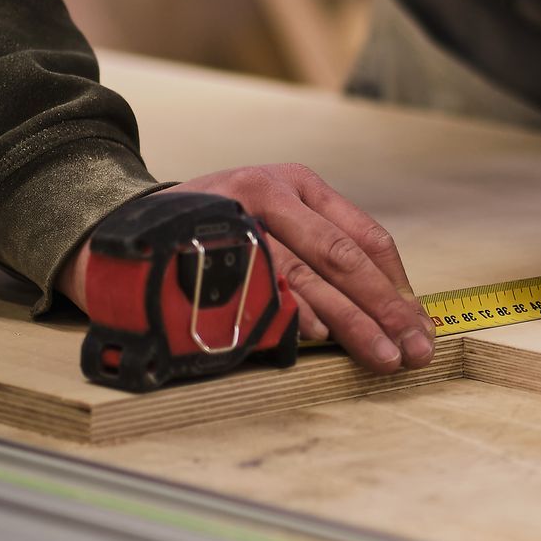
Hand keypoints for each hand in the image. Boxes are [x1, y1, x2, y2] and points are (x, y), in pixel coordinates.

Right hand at [57, 164, 434, 372]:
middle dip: (387, 309)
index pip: (366, 237)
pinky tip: (318, 339)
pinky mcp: (207, 247)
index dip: (398, 285)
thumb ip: (319, 248)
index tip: (421, 323)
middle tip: (416, 350)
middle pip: (345, 258)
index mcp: (297, 183)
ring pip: (308, 276)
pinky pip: (261, 287)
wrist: (119, 223)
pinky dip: (292, 315)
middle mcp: (271, 192)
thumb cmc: (212, 230)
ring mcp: (238, 218)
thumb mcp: (270, 217)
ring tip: (382, 357)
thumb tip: (390, 309)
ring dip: (351, 323)